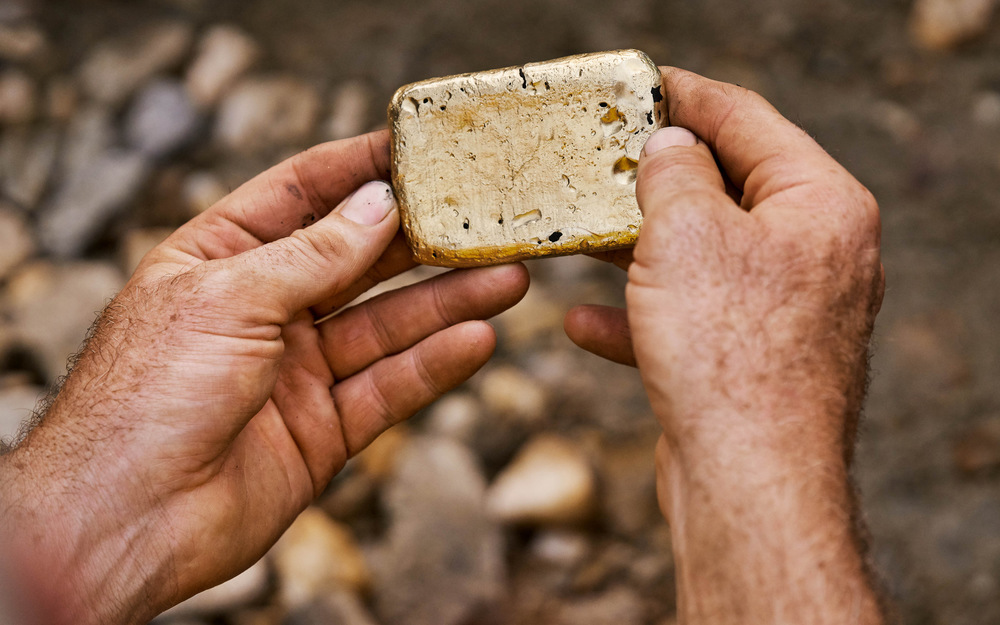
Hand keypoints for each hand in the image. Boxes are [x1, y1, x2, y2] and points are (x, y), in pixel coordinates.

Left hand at [0, 131, 528, 624]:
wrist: (124, 520)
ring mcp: (296, 370)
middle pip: (359, 260)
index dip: (361, 168)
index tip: (424, 147)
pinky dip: (434, 365)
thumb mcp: (230, 298)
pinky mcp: (323, 428)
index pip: (301, 195)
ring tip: (508, 278)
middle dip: (423, 240)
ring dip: (447, 302)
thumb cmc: (147, 395)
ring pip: (387, 326)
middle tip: (486, 218)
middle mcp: (264, 309)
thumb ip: (315, 254)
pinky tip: (477, 339)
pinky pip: (389, 388)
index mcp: (221, 259)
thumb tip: (381, 202)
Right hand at [566, 68, 884, 622]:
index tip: (643, 84)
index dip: (689, 96)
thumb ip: (673, 173)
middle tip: (601, 160)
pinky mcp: (753, 362)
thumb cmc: (728, 353)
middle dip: (655, 182)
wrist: (747, 482)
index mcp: (821, 206)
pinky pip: (692, 321)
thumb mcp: (685, 233)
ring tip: (582, 236)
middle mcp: (816, 256)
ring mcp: (787, 313)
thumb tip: (667, 145)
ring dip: (638, 251)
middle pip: (726, 192)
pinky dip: (641, 317)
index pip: (750, 122)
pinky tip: (583, 323)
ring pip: (702, 259)